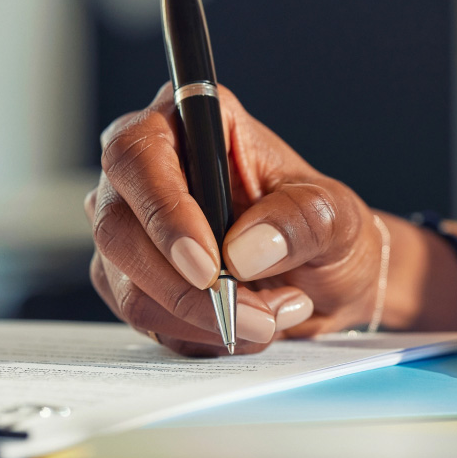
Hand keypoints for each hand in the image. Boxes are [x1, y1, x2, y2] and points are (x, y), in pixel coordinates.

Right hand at [87, 85, 456, 355]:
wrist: (325, 275)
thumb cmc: (325, 227)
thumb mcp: (336, 215)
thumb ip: (300, 220)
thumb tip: (244, 250)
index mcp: (196, 124)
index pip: (139, 153)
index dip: (164, 211)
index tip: (209, 267)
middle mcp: (148, 170)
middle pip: (120, 228)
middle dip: (190, 288)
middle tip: (258, 315)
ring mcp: (132, 226)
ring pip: (129, 284)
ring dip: (205, 317)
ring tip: (273, 315)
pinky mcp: (131, 278)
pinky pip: (144, 317)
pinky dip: (200, 333)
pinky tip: (248, 325)